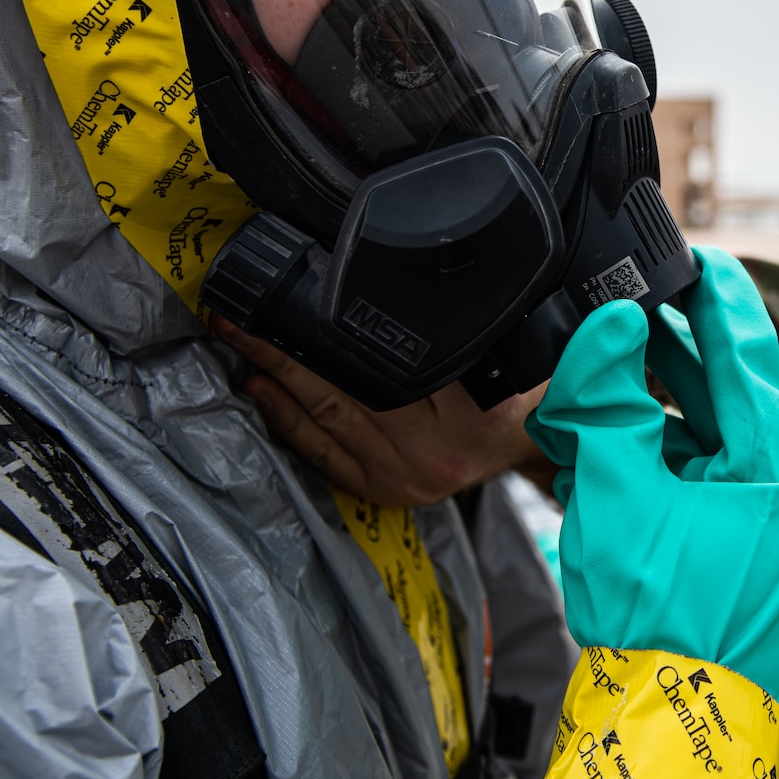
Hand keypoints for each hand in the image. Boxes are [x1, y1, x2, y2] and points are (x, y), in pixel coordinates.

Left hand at [214, 319, 547, 506]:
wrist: (542, 448)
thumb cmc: (524, 394)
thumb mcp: (508, 355)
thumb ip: (466, 331)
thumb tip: (421, 286)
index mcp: (459, 419)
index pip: (378, 372)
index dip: (322, 339)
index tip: (284, 304)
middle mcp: (425, 455)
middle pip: (337, 397)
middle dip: (279, 356)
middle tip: (236, 323)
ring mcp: (401, 479)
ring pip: (324, 425)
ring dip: (275, 386)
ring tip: (239, 351)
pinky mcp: (386, 492)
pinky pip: (325, 457)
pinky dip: (290, 424)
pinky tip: (264, 395)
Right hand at [524, 246, 778, 705]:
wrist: (678, 732)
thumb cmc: (656, 619)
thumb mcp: (618, 493)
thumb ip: (607, 399)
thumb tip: (614, 321)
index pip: (744, 344)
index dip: (709, 289)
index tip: (686, 246)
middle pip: (726, 388)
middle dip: (666, 354)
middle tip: (620, 308)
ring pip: (713, 435)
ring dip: (656, 411)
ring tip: (598, 384)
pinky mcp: (758, 548)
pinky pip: (711, 479)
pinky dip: (665, 460)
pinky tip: (613, 450)